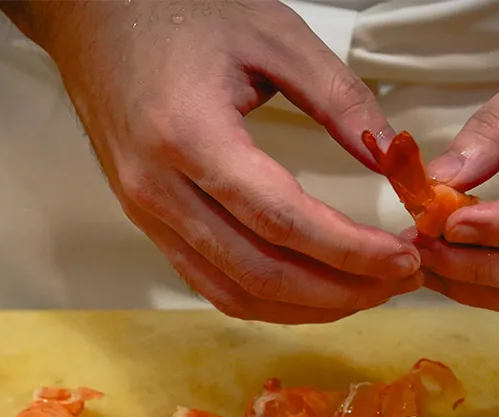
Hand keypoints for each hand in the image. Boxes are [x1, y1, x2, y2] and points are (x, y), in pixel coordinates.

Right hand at [0, 0, 421, 323]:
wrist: (96, 15)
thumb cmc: (175, 12)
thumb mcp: (273, 34)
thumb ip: (338, 97)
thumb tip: (390, 157)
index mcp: (188, 134)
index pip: (280, 219)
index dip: (348, 250)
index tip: (401, 256)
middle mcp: (157, 187)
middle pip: (259, 271)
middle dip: (340, 288)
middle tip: (399, 279)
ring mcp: (145, 211)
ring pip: (233, 292)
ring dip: (306, 305)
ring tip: (365, 290)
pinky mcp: (146, 221)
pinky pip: (208, 282)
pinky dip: (265, 299)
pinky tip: (309, 291)